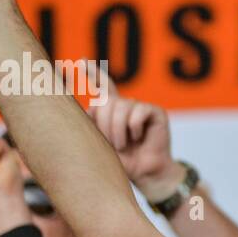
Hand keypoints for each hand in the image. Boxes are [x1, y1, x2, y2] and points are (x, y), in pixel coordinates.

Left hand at [86, 72, 180, 200]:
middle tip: (113, 145)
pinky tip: (139, 138)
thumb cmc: (123, 162)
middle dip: (104, 124)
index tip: (81, 61)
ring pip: (120, 106)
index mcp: (112, 111)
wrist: (145, 174)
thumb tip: (85, 108)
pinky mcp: (156, 112)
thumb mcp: (101, 143)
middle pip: (105, 101)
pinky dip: (134, 127)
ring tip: (124, 145)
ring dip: (118, 129)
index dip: (93, 73)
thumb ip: (92, 124)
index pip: (103, 86)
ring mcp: (141, 107)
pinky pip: (138, 111)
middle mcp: (126, 106)